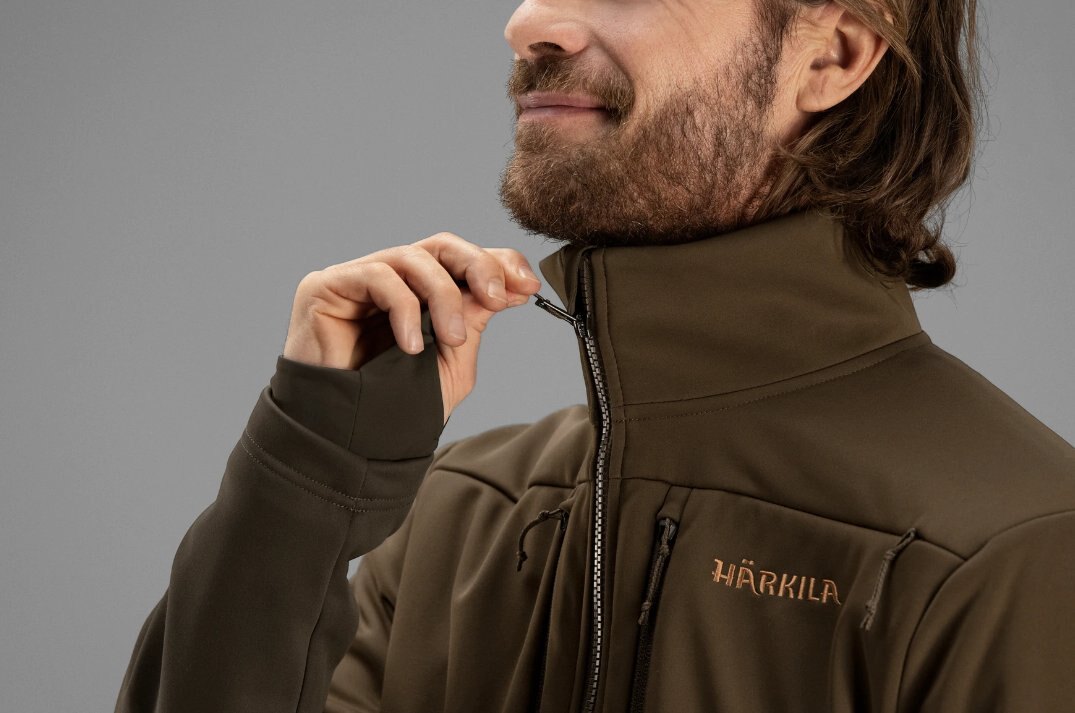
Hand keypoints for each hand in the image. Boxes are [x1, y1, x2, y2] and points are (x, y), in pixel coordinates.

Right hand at [282, 232, 542, 423]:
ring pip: (413, 258)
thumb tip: (504, 287)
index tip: (529, 286)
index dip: (497, 264)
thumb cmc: (391, 406)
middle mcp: (389, 280)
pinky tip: (409, 345)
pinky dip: (404, 308)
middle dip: (478, 265)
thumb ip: (470, 322)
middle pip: (441, 246)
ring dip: (443, 295)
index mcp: (418, 295)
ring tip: (451, 340)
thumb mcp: (448, 364)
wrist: (342, 440)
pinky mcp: (325, 286)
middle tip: (499, 296)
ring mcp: (356, 280)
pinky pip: (377, 276)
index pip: (461, 261)